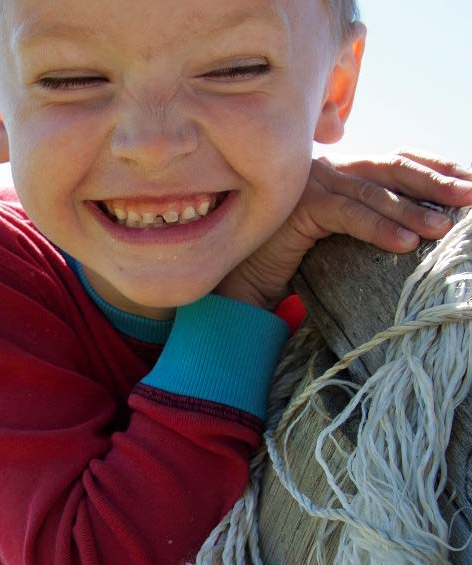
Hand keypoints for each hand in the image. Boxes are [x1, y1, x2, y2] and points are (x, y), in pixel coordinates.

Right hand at [218, 150, 471, 308]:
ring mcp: (312, 183)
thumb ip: (361, 222)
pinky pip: (348, 215)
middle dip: (435, 182)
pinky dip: (379, 227)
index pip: (393, 161)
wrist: (239, 279)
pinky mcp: (300, 205)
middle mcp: (327, 169)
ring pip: (373, 192)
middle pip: (391, 169)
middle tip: (471, 195)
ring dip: (413, 210)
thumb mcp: (332, 238)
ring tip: (443, 228)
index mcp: (337, 172)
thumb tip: (412, 230)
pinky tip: (405, 242)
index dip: (432, 167)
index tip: (467, 179)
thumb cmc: (286, 263)